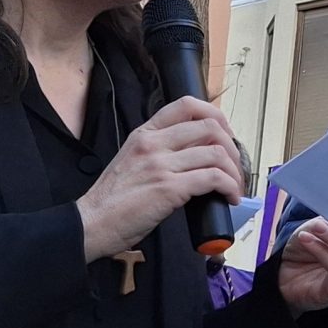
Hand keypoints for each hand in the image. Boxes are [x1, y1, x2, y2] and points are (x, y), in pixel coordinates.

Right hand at [76, 97, 243, 261]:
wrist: (92, 223)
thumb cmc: (113, 200)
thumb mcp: (133, 161)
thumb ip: (160, 152)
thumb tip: (196, 155)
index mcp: (144, 134)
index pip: (186, 105)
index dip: (215, 115)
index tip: (226, 133)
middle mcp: (153, 144)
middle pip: (210, 127)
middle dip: (232, 146)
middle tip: (235, 165)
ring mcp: (161, 165)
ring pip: (216, 153)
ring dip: (234, 171)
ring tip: (234, 186)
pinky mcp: (169, 188)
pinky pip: (214, 178)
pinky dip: (229, 187)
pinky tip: (229, 197)